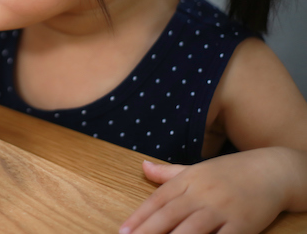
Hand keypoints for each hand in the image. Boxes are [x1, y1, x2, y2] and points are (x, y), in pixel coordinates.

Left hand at [119, 148, 289, 233]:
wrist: (270, 170)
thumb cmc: (229, 172)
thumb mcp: (196, 168)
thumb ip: (168, 173)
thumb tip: (143, 166)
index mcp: (188, 180)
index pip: (157, 200)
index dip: (139, 216)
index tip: (123, 230)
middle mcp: (201, 193)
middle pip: (169, 215)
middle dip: (148, 230)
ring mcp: (221, 209)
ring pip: (192, 228)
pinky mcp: (242, 224)